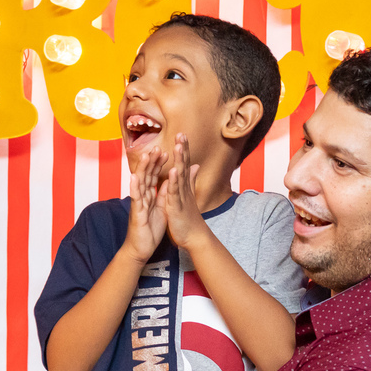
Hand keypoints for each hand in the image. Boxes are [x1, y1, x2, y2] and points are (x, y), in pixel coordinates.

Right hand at [122, 148, 167, 262]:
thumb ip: (163, 194)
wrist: (141, 249)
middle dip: (151, 161)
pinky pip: (135, 199)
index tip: (165, 151)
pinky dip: (134, 187)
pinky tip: (134, 177)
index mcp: (149, 196)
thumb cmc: (150, 230)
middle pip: (146, 175)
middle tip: (156, 146)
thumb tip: (169, 180)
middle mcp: (141, 197)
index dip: (158, 164)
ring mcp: (137, 204)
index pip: (153, 176)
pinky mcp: (136, 213)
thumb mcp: (161, 209)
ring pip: (139, 183)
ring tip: (146, 155)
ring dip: (143, 169)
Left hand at [157, 134, 208, 250]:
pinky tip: (174, 171)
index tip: (182, 134)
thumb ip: (191, 179)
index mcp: (184, 186)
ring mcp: (181, 197)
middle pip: (184, 165)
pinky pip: (174, 192)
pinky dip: (174, 181)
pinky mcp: (177, 206)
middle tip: (181, 133)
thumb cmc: (189, 217)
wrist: (194, 237)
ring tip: (179, 146)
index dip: (183, 149)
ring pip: (180, 176)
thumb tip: (196, 165)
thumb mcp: (188, 195)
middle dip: (183, 149)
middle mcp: (184, 189)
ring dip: (180, 161)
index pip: (184, 164)